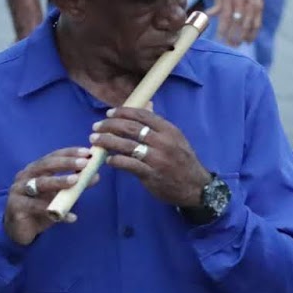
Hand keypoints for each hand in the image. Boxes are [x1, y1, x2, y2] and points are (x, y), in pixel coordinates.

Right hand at [3, 148, 95, 245]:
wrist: (20, 230)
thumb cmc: (40, 208)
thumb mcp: (60, 195)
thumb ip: (75, 185)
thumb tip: (96, 176)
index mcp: (35, 169)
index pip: (53, 156)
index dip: (70, 153)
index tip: (87, 152)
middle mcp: (25, 176)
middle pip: (45, 165)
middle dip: (66, 163)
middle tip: (84, 163)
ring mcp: (18, 191)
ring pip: (39, 184)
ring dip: (58, 181)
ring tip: (76, 181)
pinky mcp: (16, 207)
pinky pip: (38, 208)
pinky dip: (55, 212)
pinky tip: (71, 217)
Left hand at [89, 106, 213, 207]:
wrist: (196, 187)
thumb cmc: (183, 161)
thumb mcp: (176, 139)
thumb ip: (158, 125)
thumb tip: (145, 105)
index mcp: (169, 130)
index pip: (142, 115)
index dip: (123, 112)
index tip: (109, 113)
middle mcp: (163, 142)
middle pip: (131, 128)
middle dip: (110, 125)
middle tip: (97, 126)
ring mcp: (157, 158)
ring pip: (127, 145)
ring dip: (107, 141)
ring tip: (95, 140)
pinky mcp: (151, 175)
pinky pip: (129, 164)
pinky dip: (116, 161)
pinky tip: (108, 160)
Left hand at [212, 0, 264, 46]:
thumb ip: (217, 4)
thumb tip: (207, 16)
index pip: (225, 16)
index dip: (223, 29)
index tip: (220, 39)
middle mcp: (241, 0)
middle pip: (237, 23)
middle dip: (233, 36)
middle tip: (229, 45)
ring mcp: (252, 4)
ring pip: (248, 25)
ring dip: (243, 37)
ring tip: (237, 44)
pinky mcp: (260, 7)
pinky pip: (257, 23)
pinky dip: (254, 33)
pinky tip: (249, 40)